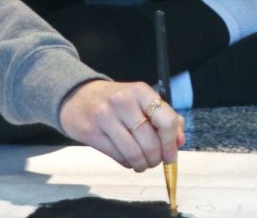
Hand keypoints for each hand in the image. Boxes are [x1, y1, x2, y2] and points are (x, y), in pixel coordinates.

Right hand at [58, 80, 184, 171]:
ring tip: (143, 163)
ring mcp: (106, 117)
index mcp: (141, 91)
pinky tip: (128, 159)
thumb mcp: (140, 100)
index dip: (171, 143)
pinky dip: (128, 164)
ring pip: (135, 153)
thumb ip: (164, 117)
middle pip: (151, 142)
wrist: (77, 96)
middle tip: (155, 161)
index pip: (166, 120)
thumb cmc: (115, 101)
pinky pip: (118, 157)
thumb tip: (179, 141)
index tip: (172, 155)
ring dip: (143, 165)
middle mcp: (124, 102)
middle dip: (157, 158)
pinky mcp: (92, 133)